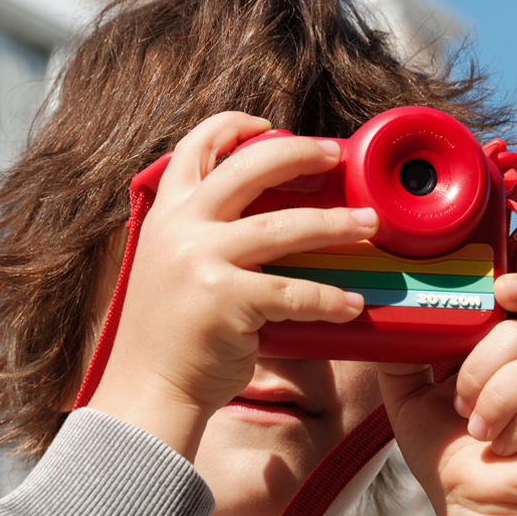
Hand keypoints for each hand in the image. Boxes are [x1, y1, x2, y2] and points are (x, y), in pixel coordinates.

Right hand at [88, 112, 378, 459]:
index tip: (270, 125)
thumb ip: (202, 234)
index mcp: (166, 214)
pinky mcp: (226, 300)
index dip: (234, 125)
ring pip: (284, 226)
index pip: (194, 146)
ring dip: (334, 224)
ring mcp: (202, 261)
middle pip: (250, 168)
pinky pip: (294, 292)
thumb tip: (264, 215)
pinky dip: (329, 298)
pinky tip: (352, 304)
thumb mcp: (170, 266)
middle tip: (337, 156)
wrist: (147, 390)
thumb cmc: (170, 335)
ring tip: (368, 225)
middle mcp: (180, 228)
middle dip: (301, 154)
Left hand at [377, 272, 516, 515]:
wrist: (471, 508)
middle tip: (461, 406)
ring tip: (479, 432)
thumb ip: (399, 354)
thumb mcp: (408, 398)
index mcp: (507, 348)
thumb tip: (385, 314)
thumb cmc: (446, 454)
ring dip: (498, 401)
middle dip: (480, 369)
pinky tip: (506, 446)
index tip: (501, 292)